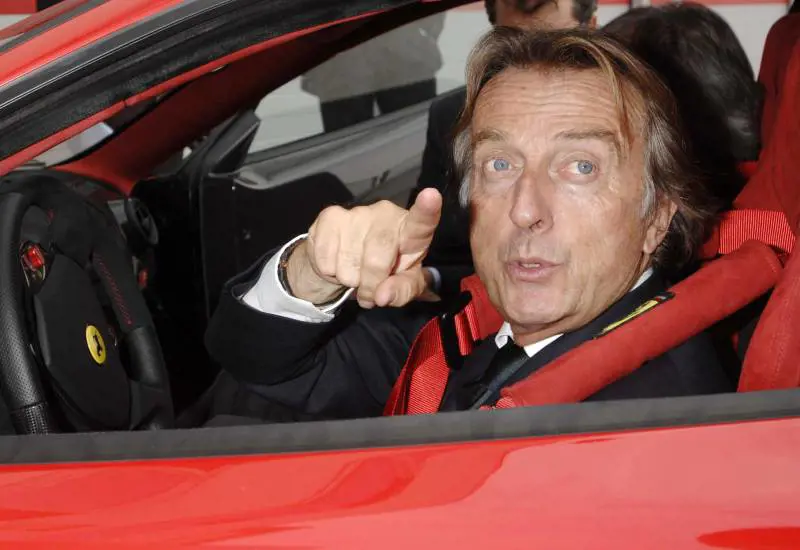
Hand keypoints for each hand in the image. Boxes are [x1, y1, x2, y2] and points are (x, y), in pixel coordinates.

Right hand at [286, 188, 442, 307]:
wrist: (344, 265)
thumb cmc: (384, 273)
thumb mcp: (402, 287)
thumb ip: (400, 292)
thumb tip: (382, 296)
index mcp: (411, 231)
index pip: (421, 221)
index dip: (426, 210)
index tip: (431, 196)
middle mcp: (386, 214)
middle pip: (377, 257)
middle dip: (370, 284)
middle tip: (370, 292)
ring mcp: (357, 212)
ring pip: (349, 261)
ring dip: (349, 278)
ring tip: (353, 273)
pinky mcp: (330, 216)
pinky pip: (326, 256)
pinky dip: (329, 270)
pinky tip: (336, 263)